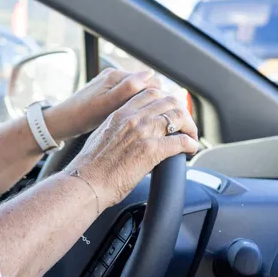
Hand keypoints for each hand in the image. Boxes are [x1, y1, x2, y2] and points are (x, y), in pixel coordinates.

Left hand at [44, 68, 160, 140]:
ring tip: (148, 122)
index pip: (150, 80)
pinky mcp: (108, 94)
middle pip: (146, 86)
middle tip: (159, 120)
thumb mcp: (107, 104)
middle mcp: (115, 76)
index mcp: (116, 76)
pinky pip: (128, 98)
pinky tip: (134, 120)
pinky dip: (134, 107)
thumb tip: (150, 74)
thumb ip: (128, 88)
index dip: (160, 96)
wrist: (62, 122)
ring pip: (139, 93)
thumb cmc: (82, 115)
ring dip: (145, 105)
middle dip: (155, 101)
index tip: (166, 114)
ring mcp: (111, 85)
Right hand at [65, 88, 199, 208]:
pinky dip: (191, 144)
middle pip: (169, 101)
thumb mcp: (102, 136)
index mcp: (120, 114)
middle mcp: (133, 118)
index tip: (171, 110)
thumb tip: (127, 133)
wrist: (86, 182)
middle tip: (185, 124)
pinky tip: (190, 150)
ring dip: (190, 127)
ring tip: (191, 137)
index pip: (150, 94)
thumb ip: (117, 128)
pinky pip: (181, 141)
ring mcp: (143, 132)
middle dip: (182, 112)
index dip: (166, 99)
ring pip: (178, 117)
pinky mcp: (152, 150)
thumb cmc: (90, 166)